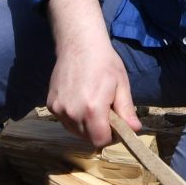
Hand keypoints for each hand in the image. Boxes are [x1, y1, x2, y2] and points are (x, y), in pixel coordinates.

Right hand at [46, 18, 135, 149]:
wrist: (79, 44)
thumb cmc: (104, 62)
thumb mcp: (121, 85)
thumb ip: (126, 111)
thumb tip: (135, 130)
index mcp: (93, 109)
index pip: (100, 141)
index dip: (110, 136)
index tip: (115, 125)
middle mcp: (73, 112)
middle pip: (87, 138)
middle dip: (98, 130)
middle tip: (105, 112)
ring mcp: (59, 109)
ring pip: (75, 131)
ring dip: (85, 125)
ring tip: (92, 104)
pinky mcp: (50, 105)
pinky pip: (65, 121)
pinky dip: (73, 117)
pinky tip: (79, 100)